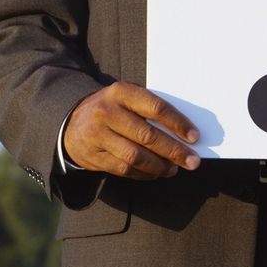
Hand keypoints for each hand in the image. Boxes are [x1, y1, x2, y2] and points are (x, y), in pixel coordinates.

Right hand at [62, 82, 200, 178]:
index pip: (155, 107)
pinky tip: (156, 173)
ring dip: (160, 166)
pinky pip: (125, 170)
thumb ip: (149, 111)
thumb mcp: (125, 99)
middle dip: (174, 151)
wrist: (72, 124)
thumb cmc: (111, 110)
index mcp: (120, 92)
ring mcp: (98, 135)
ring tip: (174, 169)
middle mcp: (107, 112)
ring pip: (136, 156)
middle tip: (192, 161)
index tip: (194, 137)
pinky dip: (145, 174)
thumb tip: (184, 135)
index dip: (177, 123)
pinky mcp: (94, 156)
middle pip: (147, 135)